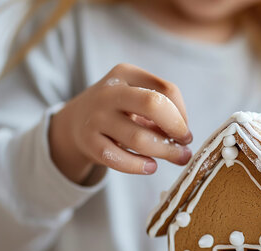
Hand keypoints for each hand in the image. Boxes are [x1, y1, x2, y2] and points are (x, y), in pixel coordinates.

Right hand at [49, 63, 192, 183]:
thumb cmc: (118, 110)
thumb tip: (185, 139)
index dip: (183, 114)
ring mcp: (97, 117)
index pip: (167, 90)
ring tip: (177, 159)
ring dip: (164, 152)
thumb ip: (161, 111)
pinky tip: (151, 167)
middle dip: (176, 128)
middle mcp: (109, 92)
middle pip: (153, 105)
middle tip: (186, 145)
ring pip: (139, 138)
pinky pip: (119, 159)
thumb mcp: (136, 97)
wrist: (75, 123)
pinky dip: (139, 166)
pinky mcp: (89, 142)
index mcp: (126, 73)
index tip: (185, 131)